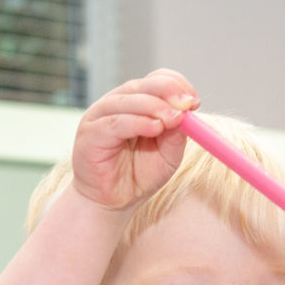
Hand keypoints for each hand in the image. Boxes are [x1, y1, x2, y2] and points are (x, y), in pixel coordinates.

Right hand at [70, 69, 198, 211]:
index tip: (194, 102)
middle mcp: (116, 104)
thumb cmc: (138, 176)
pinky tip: (155, 128)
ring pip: (130, 100)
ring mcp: (100, 116)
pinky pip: (116, 122)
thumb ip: (175, 133)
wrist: (111, 203)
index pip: (156, 80)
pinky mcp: (90, 133)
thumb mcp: (166, 155)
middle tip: (187, 106)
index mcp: (135, 103)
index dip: (176, 85)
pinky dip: (138, 122)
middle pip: (143, 85)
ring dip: (156, 107)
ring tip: (174, 119)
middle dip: (169, 93)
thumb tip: (187, 112)